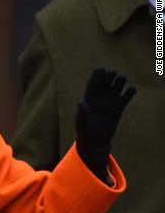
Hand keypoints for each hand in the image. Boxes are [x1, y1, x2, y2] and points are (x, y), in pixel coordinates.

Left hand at [75, 68, 135, 182]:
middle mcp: (100, 97)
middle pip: (106, 81)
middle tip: (113, 73)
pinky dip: (129, 92)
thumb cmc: (85, 131)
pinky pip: (125, 97)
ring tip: (122, 79)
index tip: (102, 70)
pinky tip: (131, 90)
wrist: (95, 141)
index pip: (94, 83)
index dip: (98, 75)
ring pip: (116, 87)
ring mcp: (110, 102)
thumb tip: (81, 102)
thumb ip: (82, 112)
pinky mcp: (119, 108)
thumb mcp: (81, 122)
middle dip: (109, 75)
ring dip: (120, 81)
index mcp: (89, 97)